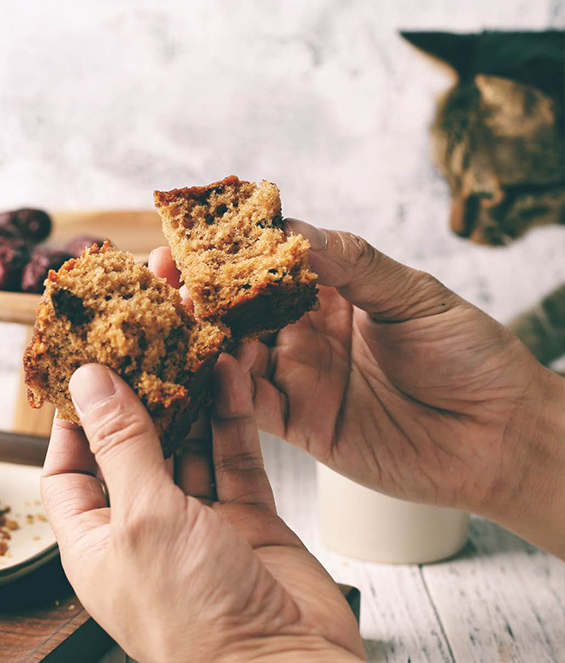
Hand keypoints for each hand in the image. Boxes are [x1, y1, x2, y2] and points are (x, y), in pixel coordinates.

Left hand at [41, 358, 363, 661]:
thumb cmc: (196, 621)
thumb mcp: (143, 518)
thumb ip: (122, 445)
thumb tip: (90, 383)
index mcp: (99, 543)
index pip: (70, 472)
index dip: (74, 423)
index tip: (86, 372)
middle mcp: (147, 531)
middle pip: (136, 450)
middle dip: (143, 397)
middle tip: (148, 344)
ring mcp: (202, 524)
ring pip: (191, 447)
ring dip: (193, 398)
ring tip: (192, 346)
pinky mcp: (250, 520)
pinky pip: (236, 458)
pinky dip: (232, 417)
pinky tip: (229, 376)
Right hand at [150, 224, 564, 556]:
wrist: (499, 435)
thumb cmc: (469, 354)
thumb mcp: (414, 296)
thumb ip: (353, 264)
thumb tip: (290, 230)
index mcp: (335, 295)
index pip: (272, 267)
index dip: (233, 251)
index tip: (196, 233)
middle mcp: (309, 335)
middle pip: (243, 311)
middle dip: (202, 291)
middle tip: (164, 272)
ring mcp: (302, 379)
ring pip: (238, 356)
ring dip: (205, 337)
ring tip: (174, 314)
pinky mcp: (303, 425)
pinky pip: (253, 405)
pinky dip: (229, 387)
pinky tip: (210, 366)